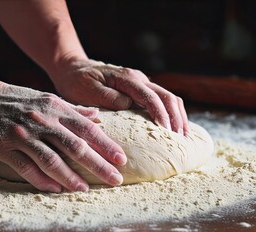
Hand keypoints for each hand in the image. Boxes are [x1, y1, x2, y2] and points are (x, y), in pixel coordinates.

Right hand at [0, 73, 126, 191]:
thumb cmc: (11, 97)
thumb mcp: (44, 97)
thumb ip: (72, 109)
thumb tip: (97, 116)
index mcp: (53, 107)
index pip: (87, 129)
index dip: (106, 145)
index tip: (122, 160)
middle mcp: (41, 120)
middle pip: (76, 147)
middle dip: (99, 165)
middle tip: (116, 180)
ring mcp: (22, 135)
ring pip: (52, 160)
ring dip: (71, 178)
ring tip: (85, 189)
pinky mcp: (3, 148)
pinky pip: (27, 168)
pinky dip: (42, 180)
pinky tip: (55, 189)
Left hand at [49, 59, 188, 134]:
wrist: (73, 69)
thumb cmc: (77, 82)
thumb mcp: (86, 89)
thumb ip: (107, 96)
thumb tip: (128, 104)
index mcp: (126, 78)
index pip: (150, 96)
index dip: (161, 114)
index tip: (167, 131)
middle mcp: (137, 78)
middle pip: (166, 96)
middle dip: (176, 117)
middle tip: (181, 138)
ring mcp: (140, 82)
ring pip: (168, 97)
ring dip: (178, 115)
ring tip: (182, 135)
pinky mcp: (139, 89)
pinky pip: (161, 99)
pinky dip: (171, 112)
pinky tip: (173, 127)